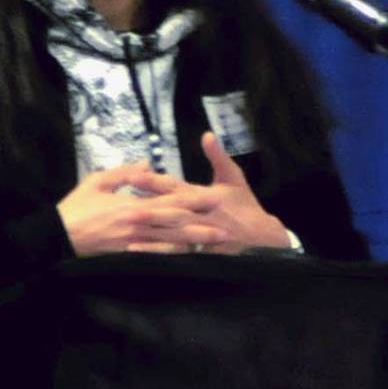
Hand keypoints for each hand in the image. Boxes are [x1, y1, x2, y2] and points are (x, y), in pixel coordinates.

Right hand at [57, 162, 227, 256]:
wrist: (58, 237)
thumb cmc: (75, 207)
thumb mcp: (97, 181)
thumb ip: (124, 173)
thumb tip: (146, 163)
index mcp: (133, 205)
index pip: (169, 201)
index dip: (193, 200)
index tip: (214, 197)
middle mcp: (138, 225)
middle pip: (177, 224)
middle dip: (203, 224)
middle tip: (228, 226)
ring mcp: (134, 243)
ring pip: (171, 242)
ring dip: (195, 242)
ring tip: (216, 243)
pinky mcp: (128, 256)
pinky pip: (155, 256)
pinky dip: (173, 256)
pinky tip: (188, 257)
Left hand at [128, 133, 286, 254]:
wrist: (263, 238)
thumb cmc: (245, 205)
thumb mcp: (234, 177)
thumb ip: (218, 157)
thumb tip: (207, 134)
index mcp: (207, 196)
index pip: (178, 188)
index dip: (156, 182)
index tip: (134, 177)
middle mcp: (203, 216)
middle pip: (173, 213)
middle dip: (149, 210)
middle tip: (124, 208)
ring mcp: (201, 236)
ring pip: (172, 234)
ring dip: (150, 232)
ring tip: (127, 228)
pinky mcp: (200, 252)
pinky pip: (175, 253)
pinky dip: (156, 252)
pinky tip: (137, 250)